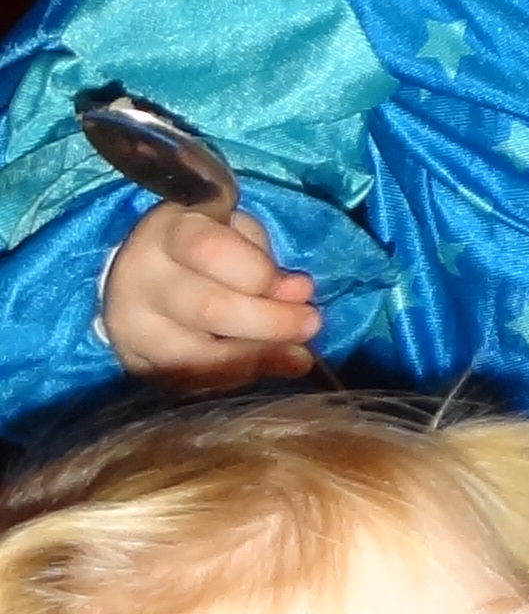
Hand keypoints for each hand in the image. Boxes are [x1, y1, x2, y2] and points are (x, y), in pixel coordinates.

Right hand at [101, 195, 320, 386]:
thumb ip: (263, 260)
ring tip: (298, 358)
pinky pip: (186, 382)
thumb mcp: (234, 231)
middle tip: (312, 325)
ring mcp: (130, 326)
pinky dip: (232, 380)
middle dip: (270, 322)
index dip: (261, 274)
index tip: (302, 287)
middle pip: (207, 308)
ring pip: (193, 356)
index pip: (210, 250)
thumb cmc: (204, 244)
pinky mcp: (134, 363)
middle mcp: (140, 279)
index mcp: (168, 232)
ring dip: (255, 361)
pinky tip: (264, 371)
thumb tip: (297, 295)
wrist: (140, 273)